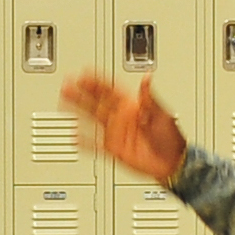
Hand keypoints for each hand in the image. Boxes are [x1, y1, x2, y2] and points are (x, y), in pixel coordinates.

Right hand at [59, 72, 184, 182]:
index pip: (110, 89)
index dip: (96, 80)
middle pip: (96, 101)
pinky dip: (83, 140)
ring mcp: (115, 132)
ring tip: (63, 103)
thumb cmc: (172, 138)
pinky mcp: (113, 148)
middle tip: (66, 83)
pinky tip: (72, 136)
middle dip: (81, 92)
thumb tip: (147, 77)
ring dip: (78, 110)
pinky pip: (94, 143)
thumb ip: (150, 97)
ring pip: (91, 118)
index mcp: (132, 106)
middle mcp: (121, 117)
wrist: (172, 162)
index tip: (83, 72)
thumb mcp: (163, 114)